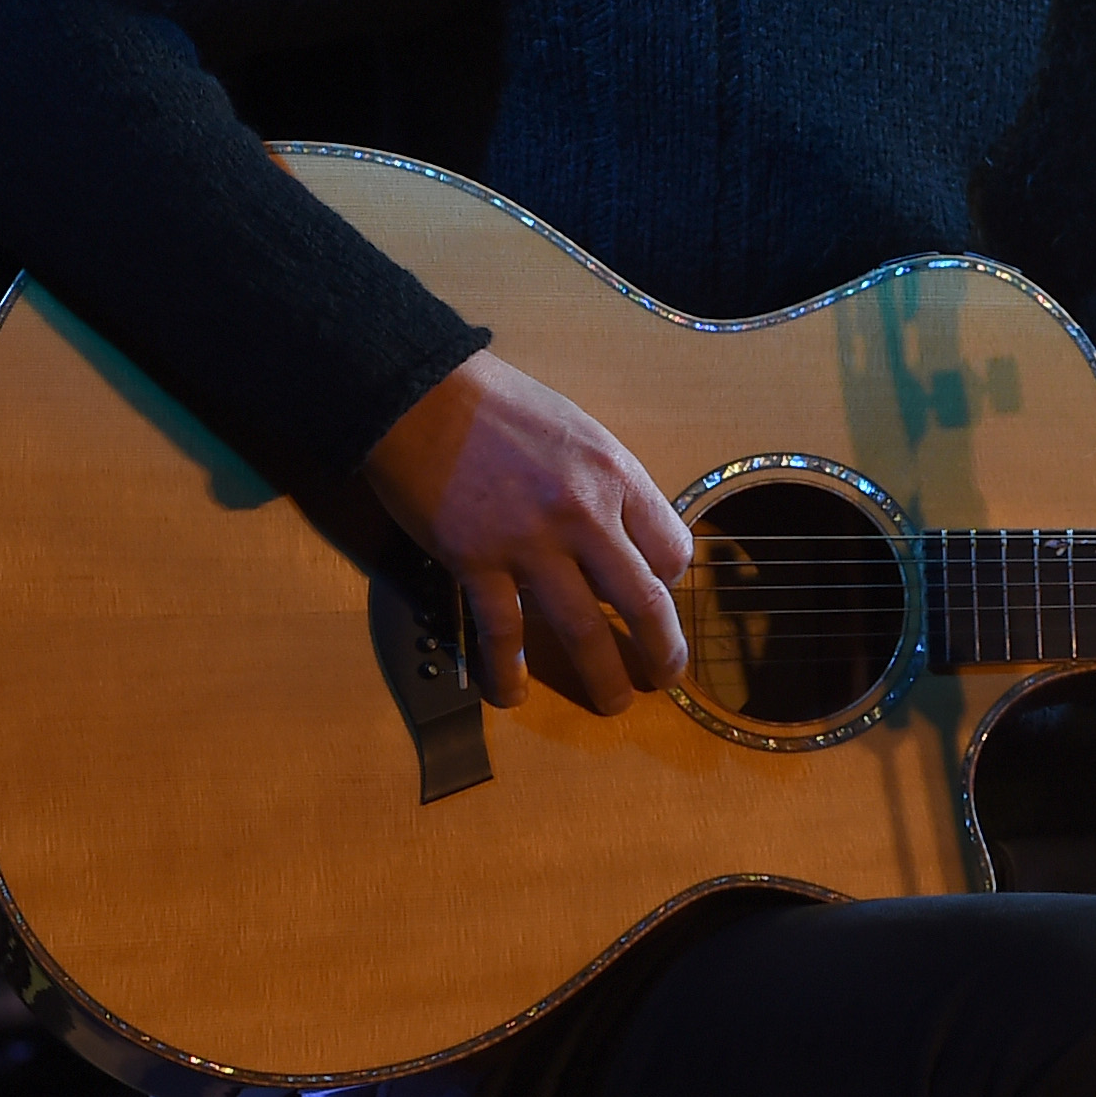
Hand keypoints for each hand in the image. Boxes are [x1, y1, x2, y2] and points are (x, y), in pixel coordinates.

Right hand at [363, 349, 693, 714]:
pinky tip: (513, 695)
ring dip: (603, 676)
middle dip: (661, 650)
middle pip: (643, 601)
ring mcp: (530, 541)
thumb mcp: (579, 432)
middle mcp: (584, 512)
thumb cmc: (501, 406)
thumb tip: (623, 537)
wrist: (423, 394)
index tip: (659, 595)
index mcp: (616, 475)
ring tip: (613, 702)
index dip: (671, 581)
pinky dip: (509, 672)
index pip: (672, 548)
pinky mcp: (477, 561)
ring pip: (584, 629)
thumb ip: (606, 485)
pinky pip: (503, 632)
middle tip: (665, 677)